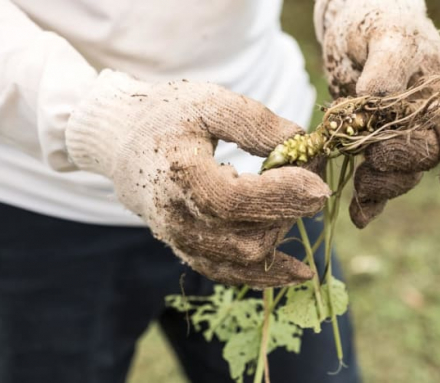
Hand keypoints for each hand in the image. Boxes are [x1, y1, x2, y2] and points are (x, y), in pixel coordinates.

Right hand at [65, 70, 330, 287]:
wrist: (122, 142)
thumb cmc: (167, 115)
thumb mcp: (209, 101)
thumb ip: (255, 121)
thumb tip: (301, 144)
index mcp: (180, 175)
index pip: (236, 202)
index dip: (282, 196)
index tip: (318, 183)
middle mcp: (176, 218)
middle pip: (247, 237)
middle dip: (289, 212)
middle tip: (309, 179)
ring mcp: (180, 240)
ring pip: (244, 260)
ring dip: (282, 234)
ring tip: (295, 202)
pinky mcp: (187, 250)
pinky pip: (230, 274)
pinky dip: (267, 275)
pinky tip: (300, 271)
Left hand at [315, 0, 439, 227]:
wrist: (354, 34)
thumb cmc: (380, 24)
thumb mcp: (387, 33)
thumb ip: (389, 62)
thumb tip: (377, 97)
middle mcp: (428, 127)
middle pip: (421, 160)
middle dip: (397, 161)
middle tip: (372, 150)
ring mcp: (398, 142)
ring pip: (396, 177)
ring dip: (377, 184)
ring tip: (360, 181)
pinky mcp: (370, 152)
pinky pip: (373, 186)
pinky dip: (366, 203)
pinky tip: (359, 216)